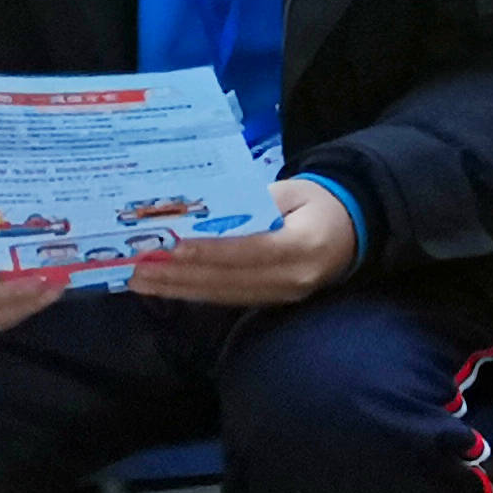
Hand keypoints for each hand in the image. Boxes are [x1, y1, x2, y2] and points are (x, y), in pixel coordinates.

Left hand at [132, 179, 360, 306]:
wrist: (355, 231)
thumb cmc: (321, 203)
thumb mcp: (294, 190)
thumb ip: (254, 202)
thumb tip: (205, 212)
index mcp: (305, 244)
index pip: (250, 251)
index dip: (208, 252)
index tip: (170, 248)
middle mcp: (294, 277)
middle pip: (228, 280)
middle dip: (178, 275)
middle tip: (136, 268)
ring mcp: (284, 295)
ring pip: (223, 294)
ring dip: (178, 288)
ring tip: (140, 280)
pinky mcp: (273, 302)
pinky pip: (228, 299)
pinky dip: (194, 292)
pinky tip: (167, 287)